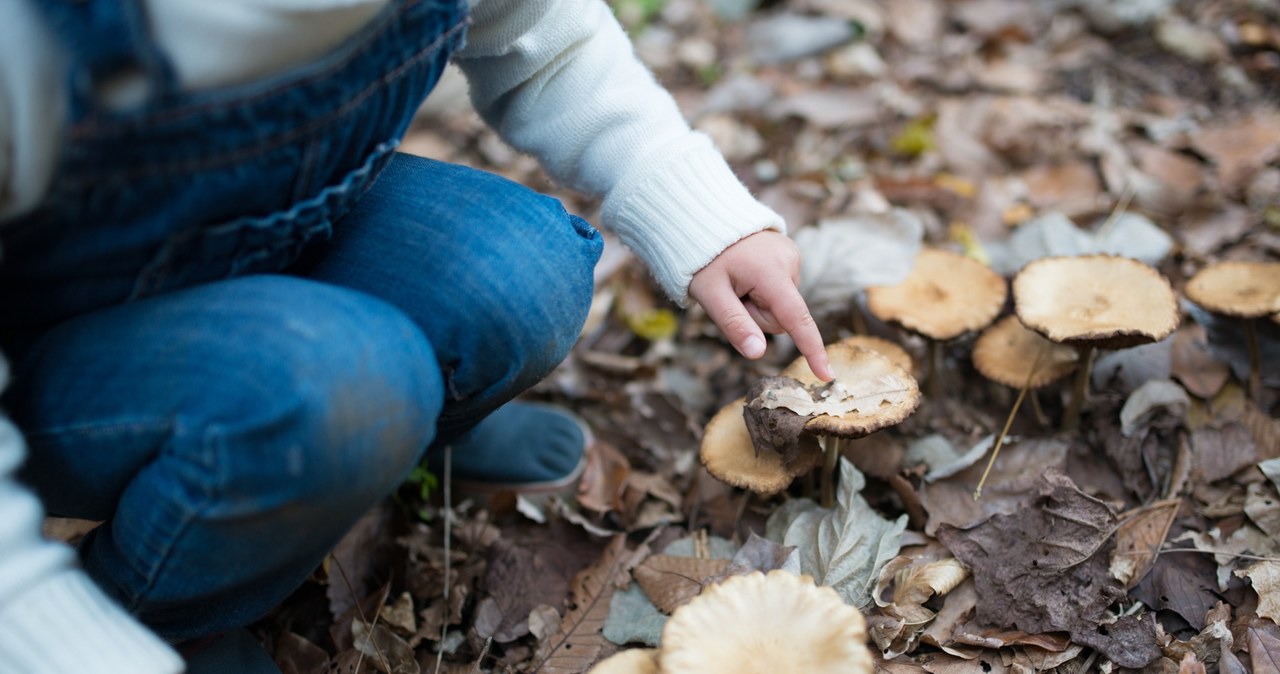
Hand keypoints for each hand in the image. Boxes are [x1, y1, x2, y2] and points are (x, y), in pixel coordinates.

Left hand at [689, 230, 832, 380]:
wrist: (708, 220)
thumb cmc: (704, 259)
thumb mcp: (710, 294)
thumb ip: (734, 324)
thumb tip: (757, 354)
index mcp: (771, 272)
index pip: (796, 319)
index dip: (811, 349)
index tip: (827, 375)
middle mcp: (790, 262)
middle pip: (781, 317)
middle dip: (756, 315)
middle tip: (731, 294)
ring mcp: (792, 257)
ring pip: (780, 305)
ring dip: (758, 301)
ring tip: (737, 279)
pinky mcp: (790, 256)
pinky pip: (780, 290)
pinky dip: (763, 289)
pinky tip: (747, 272)